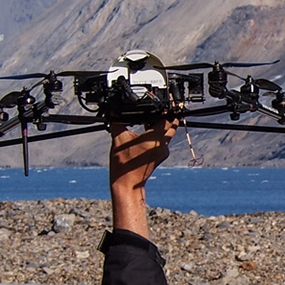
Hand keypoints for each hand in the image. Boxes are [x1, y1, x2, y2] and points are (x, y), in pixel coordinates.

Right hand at [109, 119, 177, 238]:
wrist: (127, 183)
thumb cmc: (124, 164)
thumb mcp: (118, 138)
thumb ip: (118, 121)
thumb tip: (114, 111)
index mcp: (156, 138)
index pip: (169, 118)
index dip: (168, 108)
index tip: (167, 101)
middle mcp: (163, 145)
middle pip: (171, 124)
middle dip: (165, 115)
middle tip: (157, 107)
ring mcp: (163, 151)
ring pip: (167, 132)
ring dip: (160, 124)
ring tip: (147, 117)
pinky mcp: (160, 155)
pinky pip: (161, 140)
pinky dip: (156, 133)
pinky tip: (144, 130)